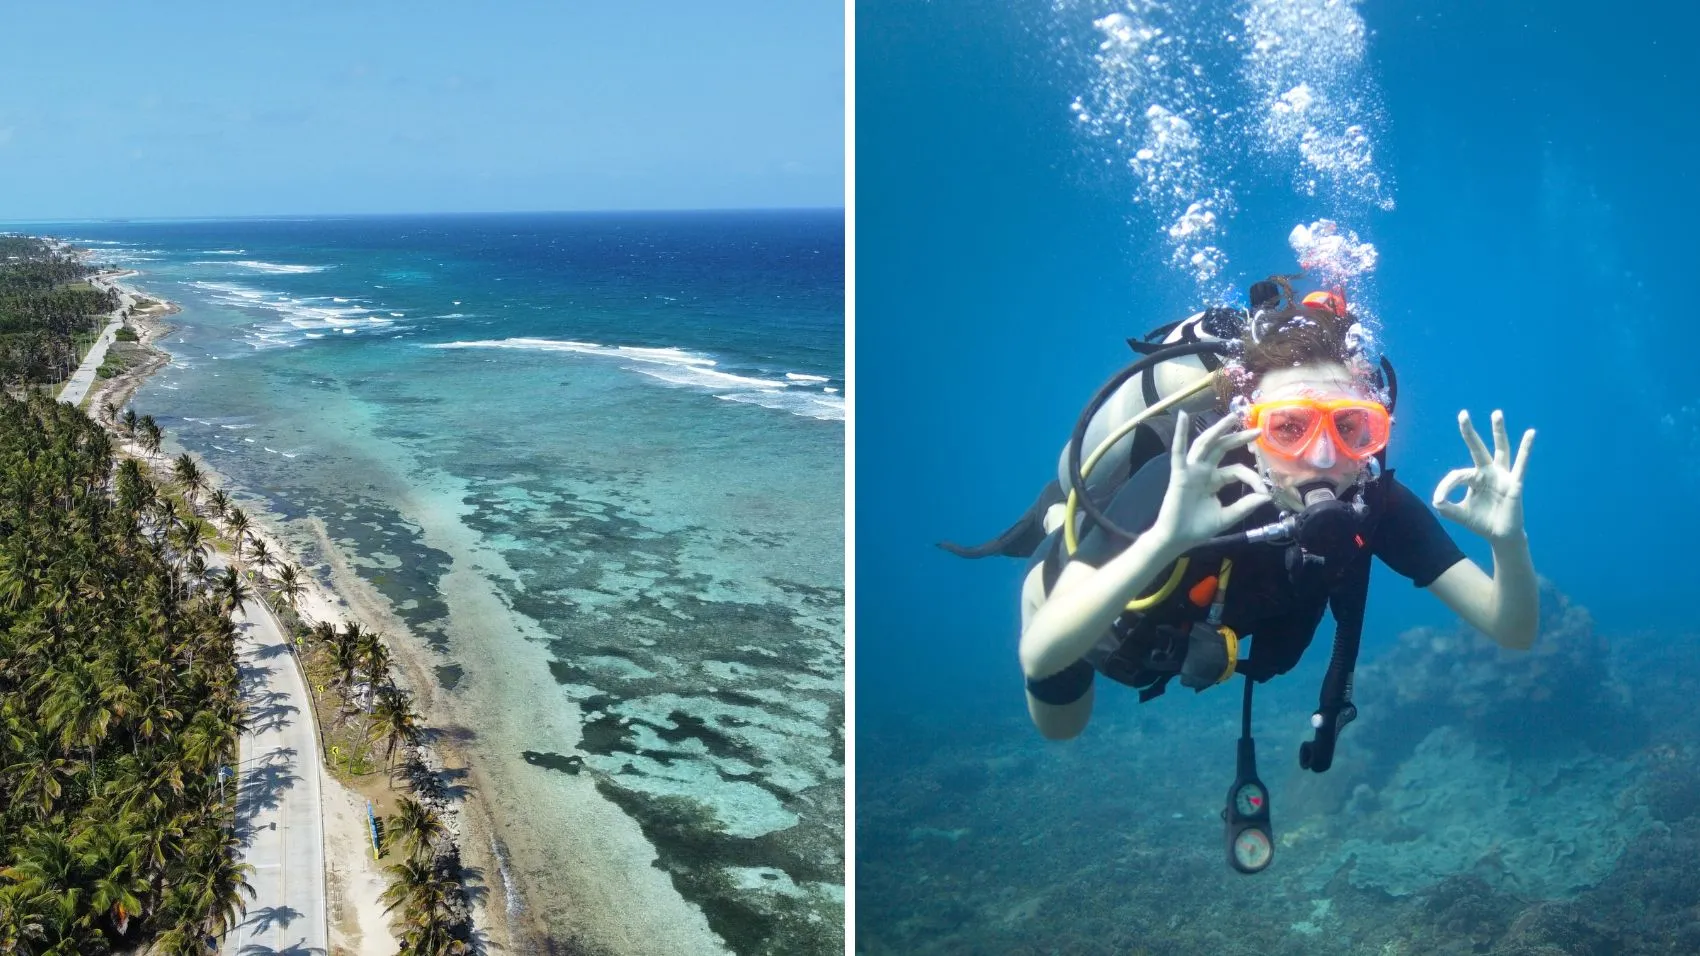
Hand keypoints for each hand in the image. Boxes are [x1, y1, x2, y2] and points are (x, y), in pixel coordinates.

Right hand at [1151, 411, 1271, 550]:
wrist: (1178, 539)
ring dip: (1218, 430)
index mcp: (1214, 480)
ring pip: (1205, 444)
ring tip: (1232, 417)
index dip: (1252, 477)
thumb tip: (1266, 496)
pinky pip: (1178, 451)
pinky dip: (1179, 433)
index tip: (1265, 491)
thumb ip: (1245, 506)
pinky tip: (1182, 417)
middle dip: (1239, 438)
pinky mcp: (1180, 474)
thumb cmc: (1199, 528)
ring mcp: (1191, 470)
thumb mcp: (1228, 516)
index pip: (1237, 470)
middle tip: (1257, 430)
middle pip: (1222, 448)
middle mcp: (1203, 471)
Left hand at [1433, 410, 1532, 543]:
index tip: (1440, 499)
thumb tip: (1436, 499)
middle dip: (1469, 432)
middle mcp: (1488, 473)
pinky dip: (1526, 449)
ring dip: (1498, 432)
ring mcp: (1502, 476)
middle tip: (1462, 414)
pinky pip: (1521, 464)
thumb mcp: (1459, 514)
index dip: (1446, 486)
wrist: (1499, 536)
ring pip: (1501, 450)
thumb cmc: (1480, 522)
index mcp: (1474, 478)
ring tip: (1496, 413)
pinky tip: (1530, 434)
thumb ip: (1446, 507)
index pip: (1457, 475)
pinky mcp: (1515, 483)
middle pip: (1477, 449)